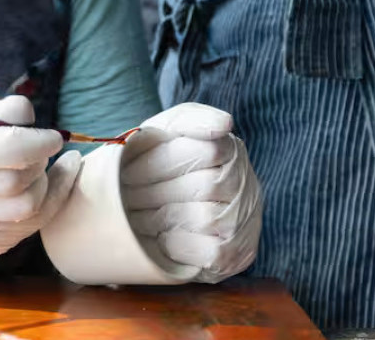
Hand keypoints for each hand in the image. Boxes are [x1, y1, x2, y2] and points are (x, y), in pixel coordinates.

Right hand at [0, 95, 80, 264]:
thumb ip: (5, 112)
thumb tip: (37, 127)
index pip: (13, 149)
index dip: (41, 143)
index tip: (54, 138)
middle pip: (22, 182)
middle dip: (38, 164)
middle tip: (36, 153)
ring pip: (30, 210)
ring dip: (39, 188)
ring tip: (30, 173)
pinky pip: (23, 233)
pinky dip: (34, 212)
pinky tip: (31, 193)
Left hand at [121, 102, 261, 282]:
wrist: (153, 205)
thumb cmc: (159, 163)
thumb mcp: (169, 130)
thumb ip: (193, 120)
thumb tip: (225, 125)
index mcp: (231, 149)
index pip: (207, 151)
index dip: (160, 164)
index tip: (128, 172)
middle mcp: (247, 184)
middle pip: (204, 186)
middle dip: (156, 193)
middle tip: (127, 196)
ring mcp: (246, 220)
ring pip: (208, 218)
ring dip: (165, 220)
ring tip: (140, 217)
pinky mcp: (240, 254)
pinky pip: (214, 252)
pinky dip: (182, 245)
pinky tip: (164, 237)